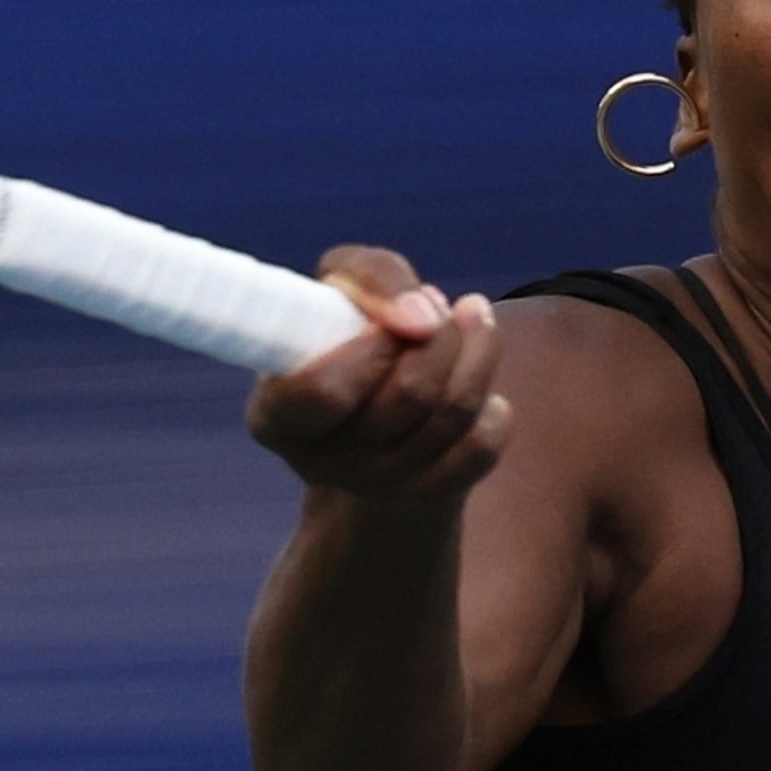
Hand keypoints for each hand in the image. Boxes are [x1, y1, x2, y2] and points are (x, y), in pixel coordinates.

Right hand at [245, 246, 509, 507]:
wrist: (374, 421)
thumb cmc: (348, 340)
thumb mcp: (340, 287)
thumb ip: (370, 275)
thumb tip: (422, 313)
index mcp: (279, 416)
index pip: (326, 390)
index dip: (373, 343)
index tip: (390, 315)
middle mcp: (324, 462)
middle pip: (411, 393)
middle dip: (441, 333)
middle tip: (437, 310)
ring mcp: (380, 486)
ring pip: (454, 412)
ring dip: (476, 350)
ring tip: (470, 318)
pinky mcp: (431, 495)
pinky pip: (483, 443)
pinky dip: (491, 403)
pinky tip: (473, 381)